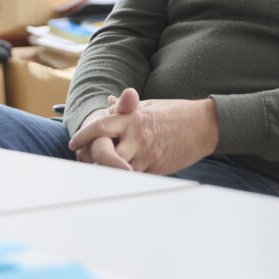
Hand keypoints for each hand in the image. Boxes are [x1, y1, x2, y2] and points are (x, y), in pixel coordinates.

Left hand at [69, 88, 219, 174]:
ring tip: (96, 167)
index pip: (100, 127)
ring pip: (116, 169)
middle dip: (91, 158)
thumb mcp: (148, 106)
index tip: (74, 143)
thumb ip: (125, 108)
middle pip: (103, 153)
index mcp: (132, 119)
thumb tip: (107, 101)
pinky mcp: (156, 169)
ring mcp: (146, 155)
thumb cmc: (174, 113)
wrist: (203, 126)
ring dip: (104, 169)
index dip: (83, 136)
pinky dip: (124, 176)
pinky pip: (134, 177)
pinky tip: (119, 174)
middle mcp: (137, 138)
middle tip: (84, 159)